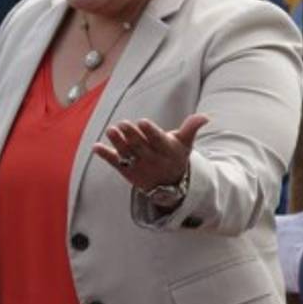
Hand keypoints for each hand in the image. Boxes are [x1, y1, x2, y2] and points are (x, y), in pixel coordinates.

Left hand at [93, 114, 208, 193]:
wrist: (169, 186)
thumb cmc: (175, 156)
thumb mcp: (185, 144)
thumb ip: (191, 129)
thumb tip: (207, 117)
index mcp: (166, 150)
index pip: (158, 140)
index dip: (150, 132)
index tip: (143, 121)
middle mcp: (152, 159)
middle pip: (140, 146)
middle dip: (131, 135)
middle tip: (123, 123)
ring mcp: (138, 166)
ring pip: (126, 154)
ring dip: (117, 143)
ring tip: (110, 130)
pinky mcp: (126, 170)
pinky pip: (115, 163)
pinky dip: (105, 155)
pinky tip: (95, 147)